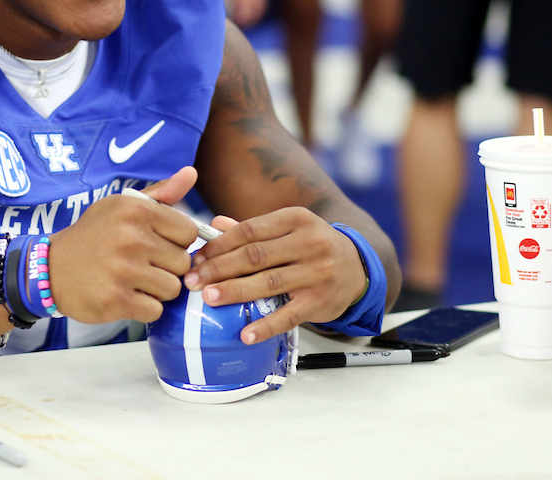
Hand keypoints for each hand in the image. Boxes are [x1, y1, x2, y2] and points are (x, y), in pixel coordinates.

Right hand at [49, 168, 198, 324]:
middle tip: (142, 265)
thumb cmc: (94, 235)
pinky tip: (125, 296)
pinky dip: (144, 308)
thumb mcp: (121, 206)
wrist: (50, 268)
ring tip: (134, 281)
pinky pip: (155, 310)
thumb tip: (191, 173)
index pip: (189, 232)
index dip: (176, 242)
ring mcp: (124, 270)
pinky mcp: (116, 300)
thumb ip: (161, 193)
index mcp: (137, 210)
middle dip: (167, 268)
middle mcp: (132, 237)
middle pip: (183, 263)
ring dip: (157, 290)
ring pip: (172, 288)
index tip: (157, 245)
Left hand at [183, 208, 366, 344]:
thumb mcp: (289, 229)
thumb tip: (215, 224)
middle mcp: (309, 242)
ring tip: (209, 298)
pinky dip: (266, 325)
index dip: (219, 245)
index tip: (196, 258)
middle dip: (219, 269)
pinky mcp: (321, 301)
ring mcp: (317, 272)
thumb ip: (253, 230)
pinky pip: (289, 315)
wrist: (359, 267)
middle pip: (255, 256)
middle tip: (192, 280)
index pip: (250, 231)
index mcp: (296, 219)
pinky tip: (245, 333)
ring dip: (235, 291)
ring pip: (269, 283)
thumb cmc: (313, 246)